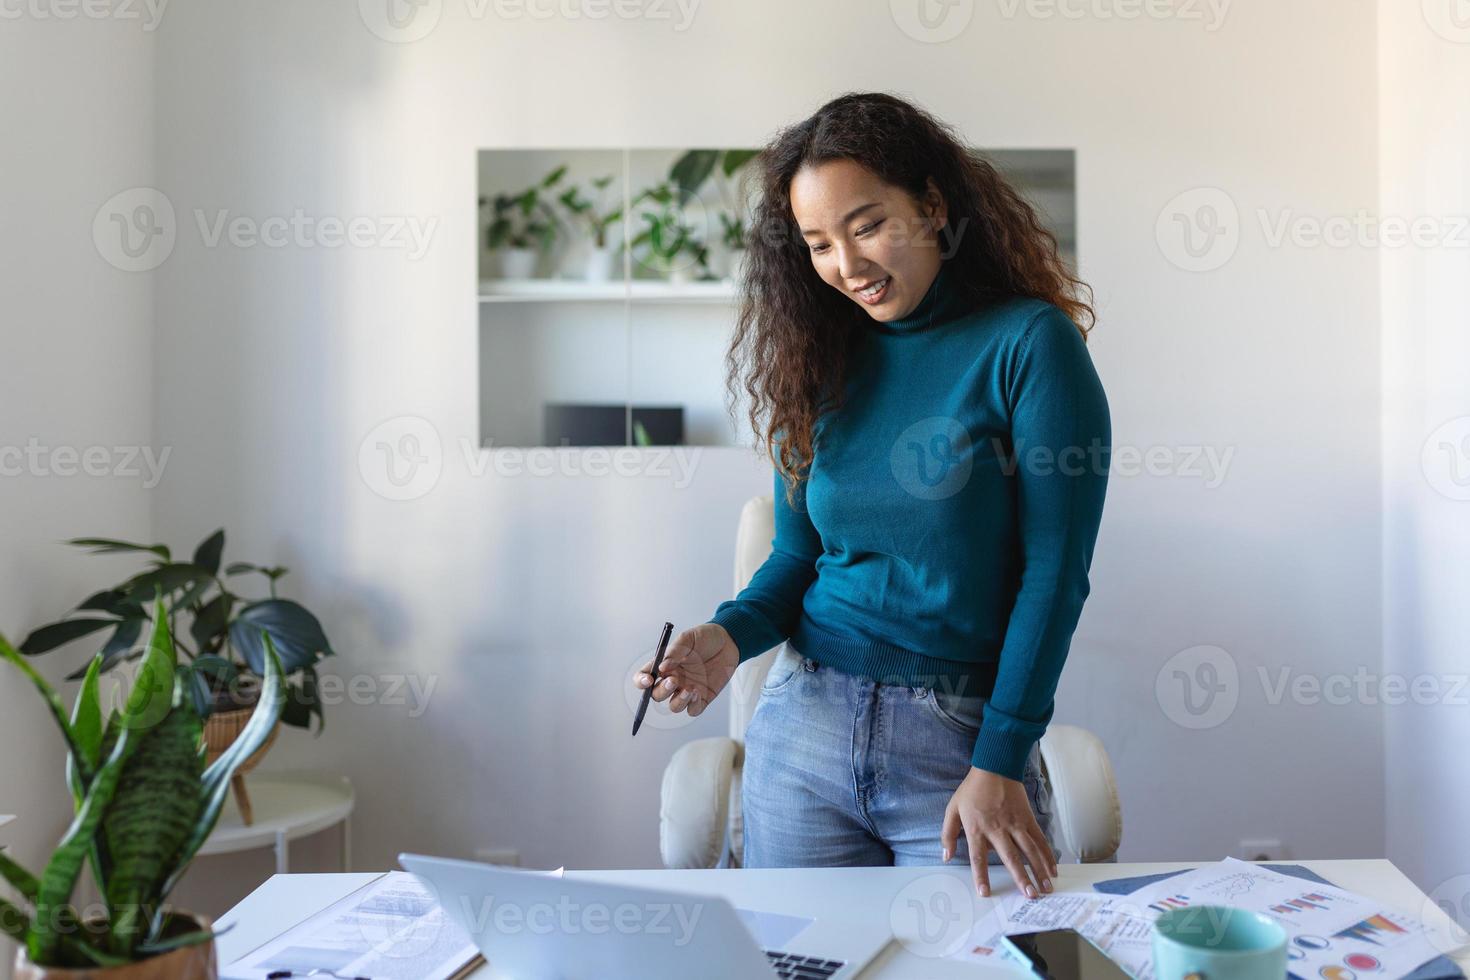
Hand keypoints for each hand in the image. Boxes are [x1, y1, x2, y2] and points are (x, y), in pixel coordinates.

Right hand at [632, 623, 738, 717]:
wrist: (729, 641)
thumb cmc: (706, 637)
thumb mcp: (688, 638)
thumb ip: (675, 651)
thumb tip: (662, 666)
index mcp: (664, 665)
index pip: (644, 677)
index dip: (641, 681)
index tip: (648, 679)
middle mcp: (673, 679)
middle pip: (656, 695)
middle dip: (662, 691)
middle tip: (673, 681)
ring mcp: (687, 690)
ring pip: (674, 706)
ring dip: (678, 701)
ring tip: (690, 688)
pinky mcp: (702, 697)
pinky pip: (693, 710)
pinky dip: (693, 706)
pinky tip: (698, 692)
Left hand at [941, 766, 1057, 899]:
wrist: (994, 767)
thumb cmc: (972, 790)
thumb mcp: (952, 809)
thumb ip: (948, 834)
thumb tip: (945, 856)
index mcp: (977, 829)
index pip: (978, 857)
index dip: (981, 876)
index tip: (985, 893)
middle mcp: (998, 829)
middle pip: (1011, 857)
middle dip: (1021, 878)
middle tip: (1030, 896)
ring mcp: (1016, 824)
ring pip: (1030, 851)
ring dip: (1039, 871)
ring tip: (1046, 888)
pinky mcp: (1028, 819)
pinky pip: (1039, 840)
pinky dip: (1047, 855)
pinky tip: (1053, 870)